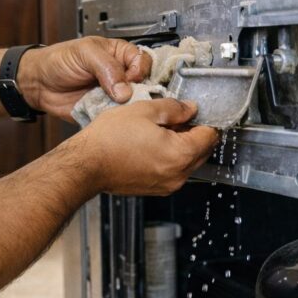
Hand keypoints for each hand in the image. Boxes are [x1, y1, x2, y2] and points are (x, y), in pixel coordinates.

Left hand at [17, 37, 151, 120]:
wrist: (38, 84)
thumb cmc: (58, 61)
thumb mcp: (85, 53)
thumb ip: (107, 67)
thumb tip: (125, 89)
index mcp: (119, 55)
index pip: (143, 61)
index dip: (139, 71)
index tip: (131, 78)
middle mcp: (120, 75)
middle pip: (143, 85)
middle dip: (138, 93)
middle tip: (125, 97)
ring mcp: (113, 95)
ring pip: (133, 104)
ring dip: (127, 108)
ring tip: (115, 107)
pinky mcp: (105, 112)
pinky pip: (118, 118)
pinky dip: (116, 120)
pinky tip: (109, 116)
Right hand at [80, 98, 218, 195]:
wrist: (86, 166)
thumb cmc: (109, 140)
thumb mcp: (145, 110)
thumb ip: (174, 108)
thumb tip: (190, 109)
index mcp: (181, 154)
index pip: (210, 136)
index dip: (204, 119)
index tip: (194, 112)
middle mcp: (178, 175)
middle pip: (202, 152)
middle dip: (194, 133)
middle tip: (175, 118)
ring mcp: (167, 185)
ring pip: (188, 162)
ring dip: (182, 146)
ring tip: (159, 131)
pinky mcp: (155, 189)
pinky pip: (173, 171)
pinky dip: (169, 158)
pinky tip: (151, 145)